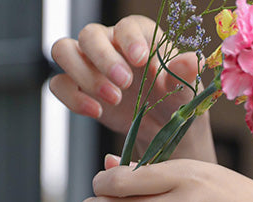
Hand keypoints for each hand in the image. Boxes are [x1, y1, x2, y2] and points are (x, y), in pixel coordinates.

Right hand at [50, 16, 214, 162]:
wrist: (159, 125)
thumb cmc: (171, 98)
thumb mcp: (184, 88)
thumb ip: (185, 74)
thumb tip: (193, 61)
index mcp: (136, 34)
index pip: (125, 25)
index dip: (129, 40)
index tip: (141, 60)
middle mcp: (108, 43)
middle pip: (88, 34)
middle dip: (103, 59)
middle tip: (125, 84)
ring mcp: (88, 64)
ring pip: (63, 51)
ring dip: (83, 75)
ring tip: (112, 99)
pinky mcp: (77, 88)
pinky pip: (59, 84)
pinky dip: (72, 98)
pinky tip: (97, 112)